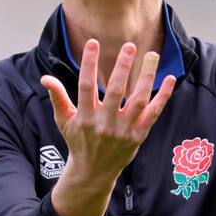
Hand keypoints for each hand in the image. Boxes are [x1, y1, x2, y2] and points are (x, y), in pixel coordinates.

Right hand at [40, 41, 175, 183]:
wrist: (93, 173)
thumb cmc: (78, 141)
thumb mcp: (63, 120)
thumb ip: (57, 97)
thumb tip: (45, 78)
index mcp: (85, 118)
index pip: (86, 86)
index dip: (89, 64)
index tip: (93, 42)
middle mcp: (105, 124)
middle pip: (115, 92)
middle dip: (122, 67)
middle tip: (129, 45)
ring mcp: (123, 131)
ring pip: (138, 101)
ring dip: (146, 77)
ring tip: (152, 55)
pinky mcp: (138, 136)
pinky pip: (153, 114)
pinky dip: (163, 97)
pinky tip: (170, 79)